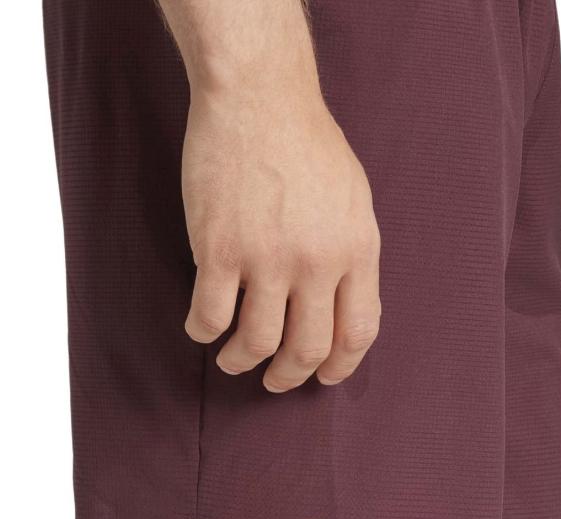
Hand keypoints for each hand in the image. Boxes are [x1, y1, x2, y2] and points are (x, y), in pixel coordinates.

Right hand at [181, 79, 380, 391]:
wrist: (258, 96)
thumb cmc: (307, 144)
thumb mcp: (355, 201)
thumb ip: (352, 256)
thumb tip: (341, 305)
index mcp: (357, 249)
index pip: (358, 332)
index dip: (341, 366)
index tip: (325, 377)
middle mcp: (317, 261)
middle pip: (308, 349)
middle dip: (290, 378)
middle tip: (276, 381)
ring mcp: (267, 257)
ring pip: (258, 343)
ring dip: (242, 363)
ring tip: (234, 361)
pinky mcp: (218, 249)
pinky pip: (209, 316)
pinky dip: (203, 333)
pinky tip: (202, 328)